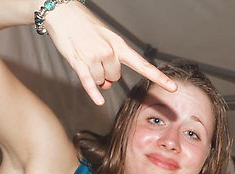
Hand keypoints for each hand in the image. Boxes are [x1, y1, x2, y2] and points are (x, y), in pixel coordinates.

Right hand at [44, 2, 175, 104]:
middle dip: (106, 72)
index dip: (158, 77)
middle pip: (115, 77)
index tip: (172, 88)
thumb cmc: (84, 26)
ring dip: (93, 75)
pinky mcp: (78, 61)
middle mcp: (109, 51)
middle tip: (95, 56)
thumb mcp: (105, 40)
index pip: (142, 65)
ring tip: (85, 56)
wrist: (61, 13)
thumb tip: (106, 84)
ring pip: (101, 81)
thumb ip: (110, 62)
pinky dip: (93, 92)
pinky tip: (99, 101)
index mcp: (119, 46)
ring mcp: (94, 56)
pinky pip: (88, 82)